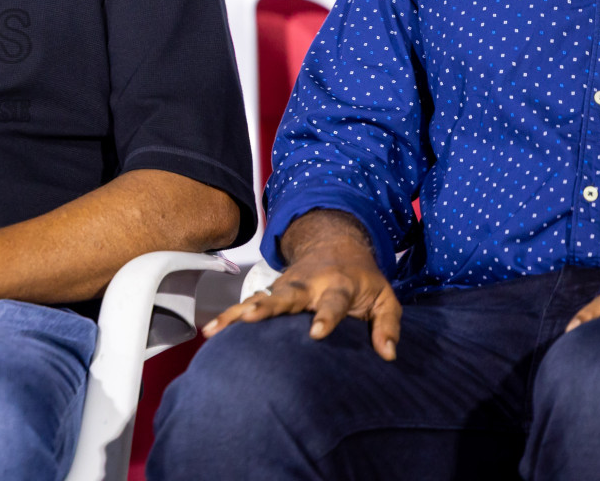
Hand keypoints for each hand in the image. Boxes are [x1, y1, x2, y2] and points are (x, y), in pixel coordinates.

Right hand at [203, 209, 401, 360]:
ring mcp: (286, 287)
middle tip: (252, 317)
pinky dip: (230, 315)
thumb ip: (388, 325)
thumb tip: (387, 355)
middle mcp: (308, 285)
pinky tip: (211, 331)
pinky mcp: (272, 292)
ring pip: (260, 299)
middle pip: (286, 297)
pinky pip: (249, 304)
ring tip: (219, 328)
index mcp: (338, 285)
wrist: (334, 244)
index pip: (332, 302)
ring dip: (240, 312)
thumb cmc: (362, 280)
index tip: (317, 333)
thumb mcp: (385, 297)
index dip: (325, 317)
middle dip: (268, 307)